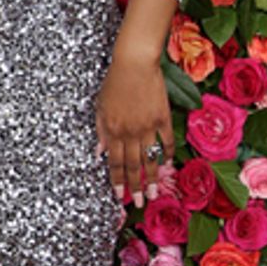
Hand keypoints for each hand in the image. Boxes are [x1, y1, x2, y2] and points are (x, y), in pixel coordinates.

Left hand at [96, 56, 173, 208]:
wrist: (134, 63)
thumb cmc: (114, 82)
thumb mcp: (100, 106)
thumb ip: (100, 131)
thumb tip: (98, 153)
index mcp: (112, 130)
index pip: (114, 162)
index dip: (117, 180)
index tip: (119, 195)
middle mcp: (130, 132)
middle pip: (132, 165)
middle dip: (135, 186)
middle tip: (139, 202)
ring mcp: (148, 126)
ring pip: (150, 158)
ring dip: (152, 178)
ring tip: (154, 193)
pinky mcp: (163, 118)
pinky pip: (166, 141)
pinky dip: (167, 154)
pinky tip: (168, 165)